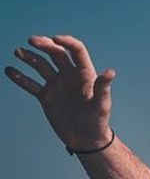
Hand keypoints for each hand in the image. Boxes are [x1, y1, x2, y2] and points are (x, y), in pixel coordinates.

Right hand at [5, 35, 114, 150]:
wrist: (86, 139)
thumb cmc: (97, 122)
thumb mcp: (101, 105)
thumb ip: (102, 88)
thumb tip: (110, 72)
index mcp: (85, 74)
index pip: (76, 51)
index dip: (66, 42)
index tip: (54, 39)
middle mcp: (70, 76)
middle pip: (56, 53)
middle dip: (45, 45)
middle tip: (31, 41)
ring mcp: (57, 85)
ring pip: (41, 66)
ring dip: (30, 57)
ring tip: (18, 52)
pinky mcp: (46, 96)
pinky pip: (31, 84)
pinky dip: (20, 78)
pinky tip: (9, 71)